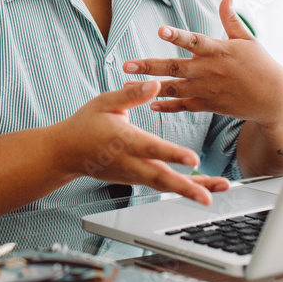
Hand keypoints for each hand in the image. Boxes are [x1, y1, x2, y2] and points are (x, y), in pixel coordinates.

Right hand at [51, 80, 228, 204]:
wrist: (67, 152)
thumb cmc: (86, 124)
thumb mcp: (105, 102)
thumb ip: (131, 94)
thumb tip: (155, 84)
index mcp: (123, 139)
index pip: (151, 148)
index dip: (172, 154)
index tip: (193, 159)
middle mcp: (130, 161)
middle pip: (161, 177)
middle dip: (187, 187)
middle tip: (208, 197)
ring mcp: (133, 174)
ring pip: (164, 185)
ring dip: (190, 190)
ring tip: (215, 194)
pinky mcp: (136, 179)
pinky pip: (161, 185)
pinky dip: (182, 188)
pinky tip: (202, 189)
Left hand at [122, 0, 282, 129]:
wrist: (274, 99)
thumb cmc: (261, 65)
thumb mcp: (247, 39)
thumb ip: (230, 18)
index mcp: (218, 50)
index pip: (194, 40)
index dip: (177, 35)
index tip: (160, 30)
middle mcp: (209, 70)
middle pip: (175, 67)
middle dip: (149, 66)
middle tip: (126, 64)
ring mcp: (207, 89)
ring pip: (173, 88)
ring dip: (149, 87)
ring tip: (127, 84)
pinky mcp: (209, 105)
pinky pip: (184, 106)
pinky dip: (167, 106)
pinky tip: (149, 104)